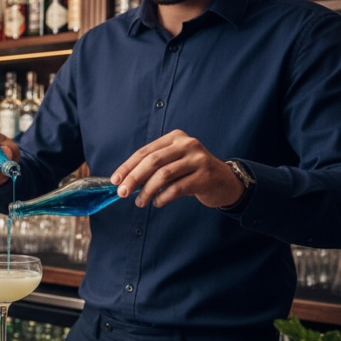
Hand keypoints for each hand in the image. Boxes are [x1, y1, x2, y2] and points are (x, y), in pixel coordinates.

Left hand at [110, 129, 243, 208]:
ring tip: (140, 202)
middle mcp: (187, 144)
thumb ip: (153, 167)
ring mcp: (198, 159)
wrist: (225, 181)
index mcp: (175, 137)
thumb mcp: (173, 162)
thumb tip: (124, 181)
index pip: (145, 151)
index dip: (127, 167)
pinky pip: (177, 188)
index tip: (115, 180)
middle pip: (152, 161)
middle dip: (134, 178)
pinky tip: (157, 202)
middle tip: (122, 193)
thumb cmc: (192, 172)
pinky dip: (162, 197)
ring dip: (147, 191)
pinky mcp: (205, 176)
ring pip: (164, 175)